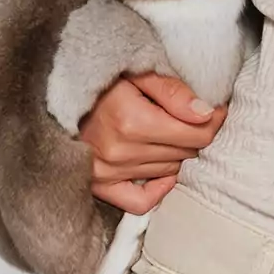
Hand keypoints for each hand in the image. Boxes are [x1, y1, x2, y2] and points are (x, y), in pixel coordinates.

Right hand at [78, 70, 228, 214]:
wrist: (58, 93)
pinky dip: (157, 190)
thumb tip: (206, 115)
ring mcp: (109, 172)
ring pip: (169, 171)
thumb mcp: (138, 72)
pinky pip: (139, 202)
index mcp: (133, 121)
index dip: (214, 121)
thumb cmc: (102, 79)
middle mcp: (121, 152)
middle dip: (196, 134)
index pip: (196, 134)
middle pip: (186, 153)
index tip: (215, 110)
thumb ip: (173, 92)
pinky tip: (165, 174)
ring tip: (172, 133)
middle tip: (194, 118)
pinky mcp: (100, 184)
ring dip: (177, 154)